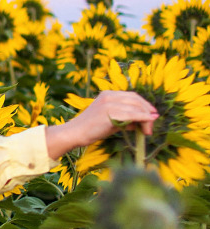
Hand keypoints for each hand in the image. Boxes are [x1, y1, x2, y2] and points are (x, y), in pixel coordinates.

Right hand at [44, 90, 158, 159]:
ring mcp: (109, 103)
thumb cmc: (91, 130)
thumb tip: (140, 123)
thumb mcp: (111, 121)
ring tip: (148, 130)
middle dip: (147, 111)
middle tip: (152, 124)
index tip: (152, 114)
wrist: (75, 133)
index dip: (144, 105)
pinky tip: (147, 123)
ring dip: (146, 118)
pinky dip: (142, 118)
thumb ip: (125, 119)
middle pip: (136, 100)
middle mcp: (109, 95)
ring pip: (135, 107)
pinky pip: (131, 114)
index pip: (132, 96)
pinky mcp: (110, 112)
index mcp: (108, 94)